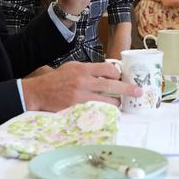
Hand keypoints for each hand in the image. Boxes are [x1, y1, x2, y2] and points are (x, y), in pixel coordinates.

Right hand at [22, 61, 142, 111]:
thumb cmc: (56, 79)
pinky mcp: (77, 108)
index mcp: (83, 68)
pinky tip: (108, 112)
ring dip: (116, 103)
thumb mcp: (72, 67)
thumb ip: (88, 69)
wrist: (39, 92)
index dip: (117, 74)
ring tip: (119, 104)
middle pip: (112, 85)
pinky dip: (104, 111)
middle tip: (138, 92)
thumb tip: (105, 72)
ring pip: (107, 100)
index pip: (107, 68)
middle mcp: (84, 81)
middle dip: (128, 89)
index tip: (120, 78)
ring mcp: (81, 95)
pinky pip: (97, 110)